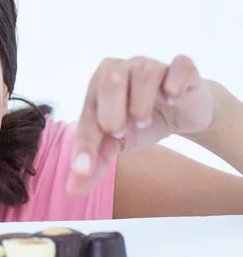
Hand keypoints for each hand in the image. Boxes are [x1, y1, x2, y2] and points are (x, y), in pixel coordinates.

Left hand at [67, 55, 213, 195]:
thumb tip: (72, 191)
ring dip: (142, 103)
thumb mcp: (116, 145)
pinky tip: (172, 98)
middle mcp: (122, 69)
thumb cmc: (140, 123)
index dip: (85, 141)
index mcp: (98, 86)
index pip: (88, 113)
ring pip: (144, 71)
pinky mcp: (183, 68)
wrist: (182, 111)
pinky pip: (179, 67)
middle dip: (113, 112)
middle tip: (121, 133)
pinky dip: (175, 83)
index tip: (84, 167)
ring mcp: (153, 65)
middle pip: (110, 80)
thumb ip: (94, 164)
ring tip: (143, 121)